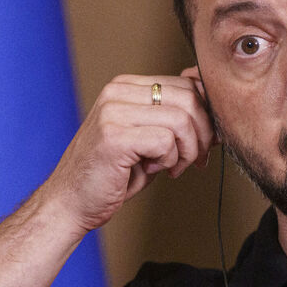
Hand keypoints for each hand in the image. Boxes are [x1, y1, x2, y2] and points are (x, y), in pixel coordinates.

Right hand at [42, 71, 215, 232]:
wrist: (70, 203)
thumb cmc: (112, 174)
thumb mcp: (147, 139)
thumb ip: (173, 120)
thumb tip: (216, 110)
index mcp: (125, 86)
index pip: (185, 84)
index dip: (206, 114)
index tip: (206, 140)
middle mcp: (117, 92)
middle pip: (188, 98)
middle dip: (203, 133)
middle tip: (196, 159)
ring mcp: (113, 112)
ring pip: (181, 119)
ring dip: (187, 150)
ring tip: (174, 167)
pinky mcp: (113, 136)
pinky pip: (165, 141)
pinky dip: (169, 160)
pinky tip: (154, 169)